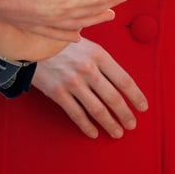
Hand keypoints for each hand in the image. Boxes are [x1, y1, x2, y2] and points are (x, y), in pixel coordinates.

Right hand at [0, 0, 130, 55]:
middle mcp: (62, 15)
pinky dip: (72, 34)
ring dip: (96, 18)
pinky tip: (76, 35)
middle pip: (93, 10)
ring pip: (80, 23)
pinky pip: (60, 34)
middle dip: (110, 2)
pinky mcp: (36, 27)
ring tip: (108, 16)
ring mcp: (49, 23)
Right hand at [32, 38, 147, 137]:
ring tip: (117, 132)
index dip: (136, 97)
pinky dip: (87, 126)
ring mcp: (72, 82)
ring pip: (97, 109)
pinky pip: (76, 114)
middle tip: (131, 125)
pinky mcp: (58, 92)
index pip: (124, 80)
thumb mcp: (86, 41)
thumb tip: (121, 73)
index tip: (143, 107)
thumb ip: (103, 56)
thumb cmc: (62, 44)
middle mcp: (88, 69)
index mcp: (98, 55)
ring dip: (109, 124)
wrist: (31, 44)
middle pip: (113, 98)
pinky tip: (94, 133)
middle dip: (125, 115)